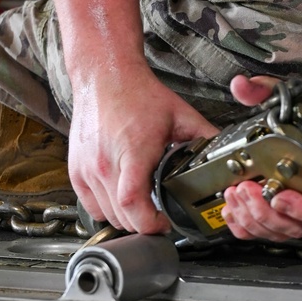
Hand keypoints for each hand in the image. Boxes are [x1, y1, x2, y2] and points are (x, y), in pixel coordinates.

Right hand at [69, 64, 217, 234]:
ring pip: (106, 214)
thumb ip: (204, 136)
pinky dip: (106, 209)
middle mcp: (105, 163)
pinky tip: (120, 197)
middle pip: (122, 216)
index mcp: (133, 151)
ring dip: (125, 216)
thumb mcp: (180, 114)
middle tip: (158, 215)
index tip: (164, 223)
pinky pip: (89, 205)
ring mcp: (87, 168)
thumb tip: (225, 151)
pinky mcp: (76, 170)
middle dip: (143, 222)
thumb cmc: (137, 93)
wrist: (104, 77)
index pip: (133, 203)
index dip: (150, 223)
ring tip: (142, 204)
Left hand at [225, 73, 301, 240]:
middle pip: (299, 224)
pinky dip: (248, 228)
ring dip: (255, 221)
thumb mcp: (290, 94)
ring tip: (236, 196)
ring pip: (282, 231)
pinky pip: (269, 231)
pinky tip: (233, 213)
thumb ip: (264, 88)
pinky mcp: (283, 210)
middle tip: (246, 190)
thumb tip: (242, 85)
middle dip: (267, 213)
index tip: (279, 198)